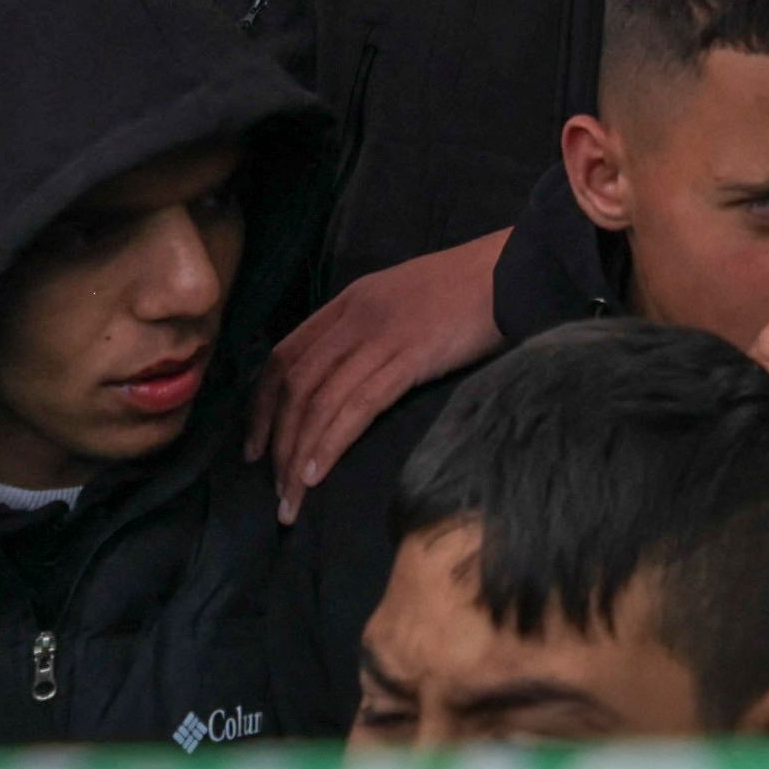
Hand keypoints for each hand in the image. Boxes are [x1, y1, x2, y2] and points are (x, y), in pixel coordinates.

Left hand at [251, 232, 505, 517]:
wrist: (512, 269)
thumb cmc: (464, 291)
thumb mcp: (399, 301)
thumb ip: (366, 332)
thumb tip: (341, 380)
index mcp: (348, 302)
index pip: (283, 357)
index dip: (262, 406)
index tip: (256, 448)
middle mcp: (354, 317)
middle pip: (295, 384)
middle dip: (277, 441)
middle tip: (273, 488)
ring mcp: (381, 335)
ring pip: (320, 400)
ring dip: (298, 454)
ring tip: (292, 499)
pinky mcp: (411, 356)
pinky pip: (358, 405)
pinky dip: (331, 442)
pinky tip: (318, 474)